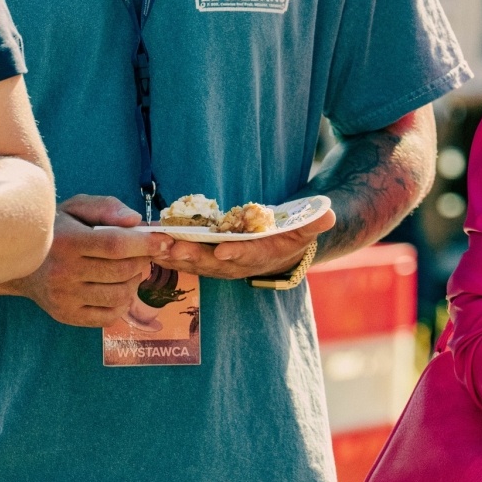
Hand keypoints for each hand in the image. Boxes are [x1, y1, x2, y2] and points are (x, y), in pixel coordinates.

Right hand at [6, 194, 173, 326]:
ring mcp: (65, 299)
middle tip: (142, 252)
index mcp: (68, 242)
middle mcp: (64, 273)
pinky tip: (116, 286)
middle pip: (121, 271)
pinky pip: (108, 316)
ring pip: (119, 295)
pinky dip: (121, 302)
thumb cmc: (56, 229)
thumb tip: (136, 221)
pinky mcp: (67, 316)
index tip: (165, 240)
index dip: (145, 244)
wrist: (21, 261)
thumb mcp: (76, 207)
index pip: (115, 245)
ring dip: (133, 281)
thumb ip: (106, 208)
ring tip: (128, 269)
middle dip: (142, 260)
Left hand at [167, 209, 335, 280]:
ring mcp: (218, 265)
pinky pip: (184, 259)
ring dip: (174, 256)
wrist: (277, 256)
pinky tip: (151, 246)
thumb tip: (330, 215)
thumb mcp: (305, 230)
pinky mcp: (204, 259)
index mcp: (258, 257)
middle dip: (193, 255)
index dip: (235, 254)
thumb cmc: (290, 239)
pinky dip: (168, 254)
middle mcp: (235, 266)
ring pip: (194, 263)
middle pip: (212, 263)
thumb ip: (315, 223)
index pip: (247, 257)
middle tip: (174, 247)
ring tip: (155, 246)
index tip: (222, 250)